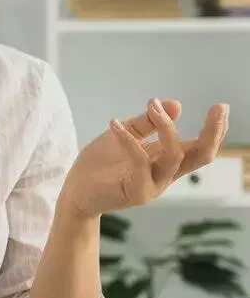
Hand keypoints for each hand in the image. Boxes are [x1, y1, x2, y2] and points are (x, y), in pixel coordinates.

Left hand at [59, 98, 228, 219]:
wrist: (75, 192)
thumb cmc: (101, 165)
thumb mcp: (124, 135)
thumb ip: (147, 123)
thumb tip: (176, 104)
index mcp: (166, 162)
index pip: (199, 148)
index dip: (214, 130)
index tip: (221, 106)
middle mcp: (165, 175)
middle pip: (201, 156)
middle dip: (213, 133)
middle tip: (219, 109)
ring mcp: (153, 185)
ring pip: (173, 157)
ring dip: (166, 128)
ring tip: (152, 105)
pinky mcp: (136, 192)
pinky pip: (140, 162)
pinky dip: (129, 140)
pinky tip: (114, 123)